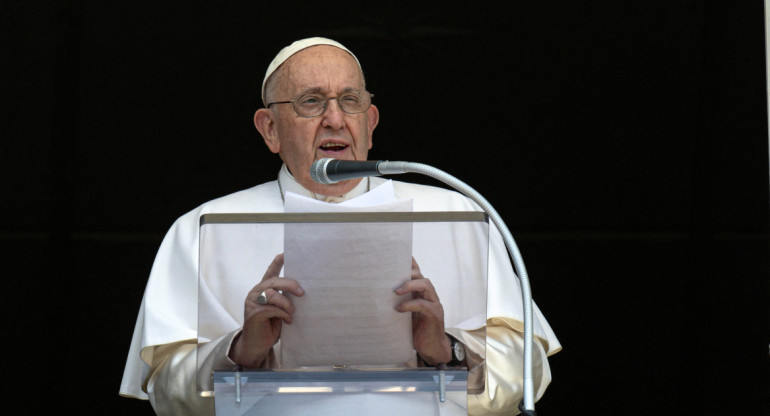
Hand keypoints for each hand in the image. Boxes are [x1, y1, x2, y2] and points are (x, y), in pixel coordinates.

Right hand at [230, 253, 304, 367]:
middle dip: (290, 284)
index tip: (285, 253)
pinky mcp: (253, 314)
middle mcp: (256, 292)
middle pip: (273, 281)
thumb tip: (301, 292)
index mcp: (264, 289)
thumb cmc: (270, 326)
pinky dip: (283, 314)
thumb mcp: (280, 309)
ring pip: (272, 294)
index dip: (277, 262)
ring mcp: (253, 302)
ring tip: (292, 312)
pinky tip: (288, 320)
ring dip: (286, 303)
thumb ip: (285, 299)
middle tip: (301, 292)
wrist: (257, 346)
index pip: (270, 272)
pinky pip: (271, 309)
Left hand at [394, 258, 451, 365]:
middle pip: (420, 275)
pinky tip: (399, 309)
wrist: (431, 348)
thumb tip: (374, 294)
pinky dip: (410, 305)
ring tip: (396, 291)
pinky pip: (423, 305)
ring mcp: (434, 303)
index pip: (417, 272)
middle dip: (408, 272)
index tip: (396, 253)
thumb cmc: (415, 329)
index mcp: (421, 292)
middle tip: (391, 275)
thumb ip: (397, 302)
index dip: (410, 262)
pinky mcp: (435, 314)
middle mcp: (429, 294)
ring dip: (410, 285)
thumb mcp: (404, 313)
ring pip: (425, 284)